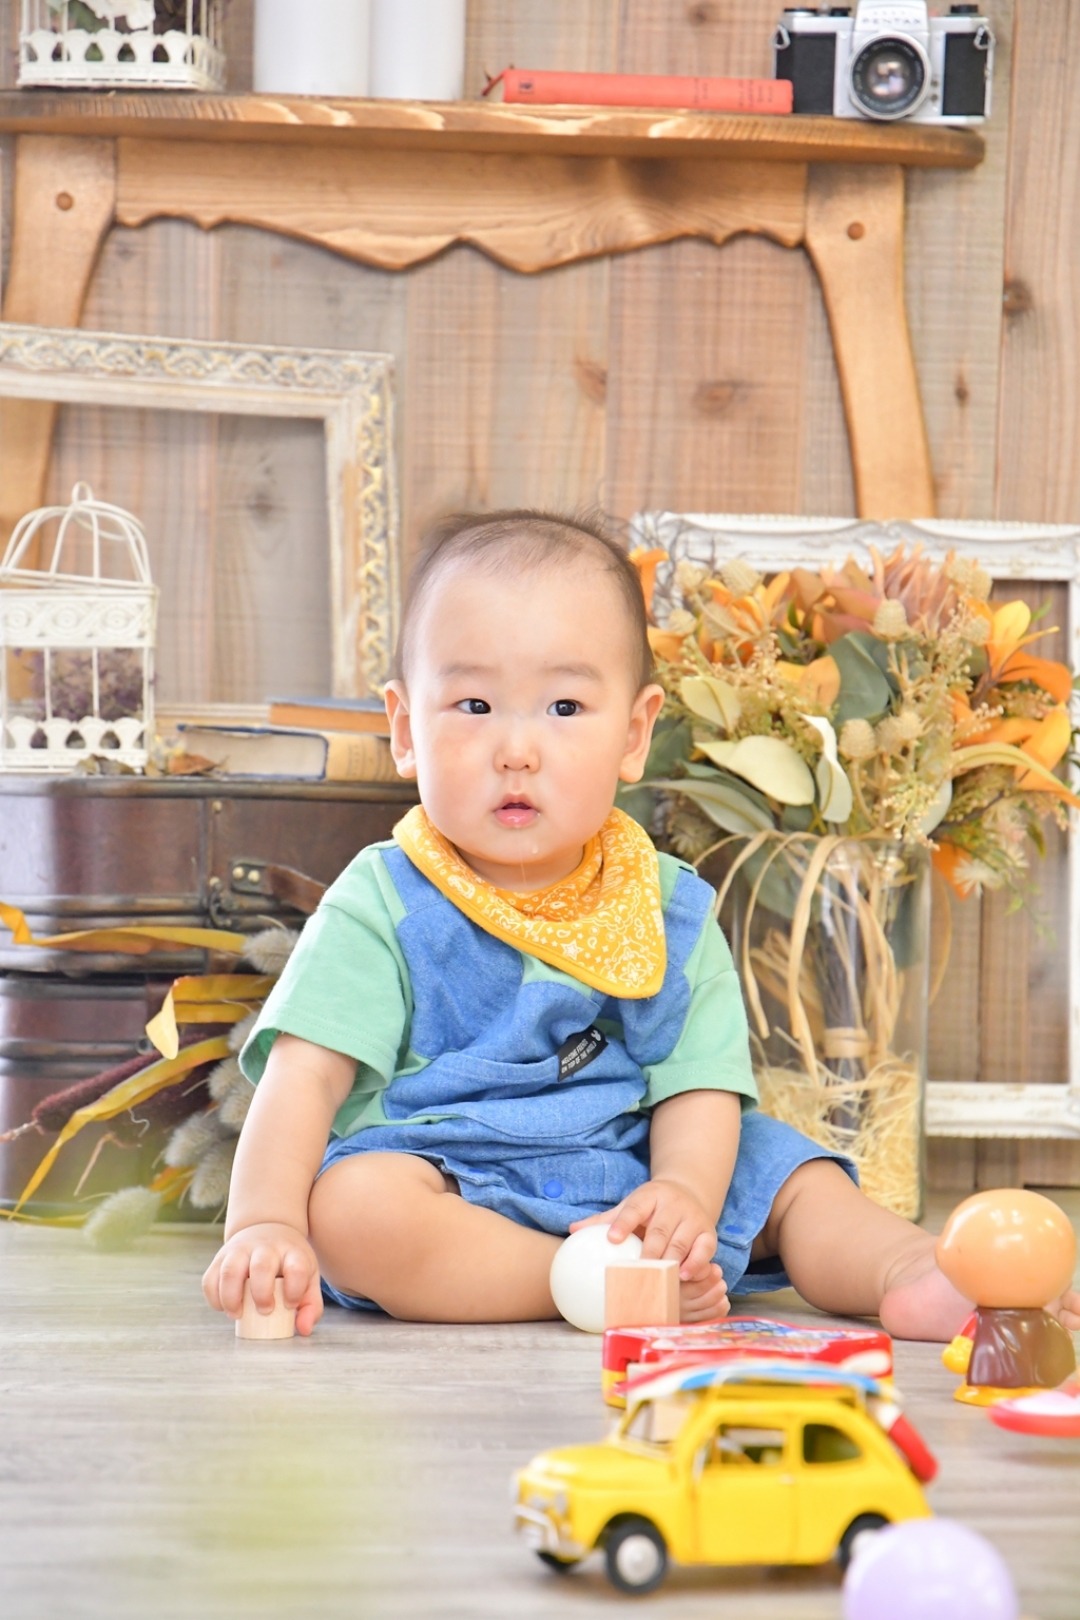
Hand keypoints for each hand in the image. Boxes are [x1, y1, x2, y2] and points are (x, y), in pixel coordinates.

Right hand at [202, 1221, 322, 1336]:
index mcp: (292, 1252)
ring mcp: (240, 1249)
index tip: (290, 1305)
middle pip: (261, 1265)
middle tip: (264, 1310)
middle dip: (261, 1293)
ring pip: (230, 1270)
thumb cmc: (288, 1262)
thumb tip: (303, 1329)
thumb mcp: (308, 1276)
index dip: (294, 1290)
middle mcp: (265, 1247)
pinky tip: (223, 1307)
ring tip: (237, 1314)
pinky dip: (214, 1297)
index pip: (296, 1268)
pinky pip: (210, 1278)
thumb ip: (311, 1305)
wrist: (267, 1230)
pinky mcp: (220, 1257)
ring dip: (231, 1297)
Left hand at [570, 1179, 729, 1323]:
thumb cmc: (651, 1206)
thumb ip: (604, 1219)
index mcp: (649, 1196)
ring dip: (670, 1262)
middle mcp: (673, 1205)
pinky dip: (696, 1264)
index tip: (611, 1239)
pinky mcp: (708, 1232)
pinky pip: (705, 1249)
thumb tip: (571, 1230)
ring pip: (681, 1243)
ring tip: (659, 1280)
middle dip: (648, 1253)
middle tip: (636, 1273)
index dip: (623, 1224)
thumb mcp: (630, 1205)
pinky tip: (684, 1276)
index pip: (634, 1209)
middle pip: (659, 1231)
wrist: (688, 1190)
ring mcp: (692, 1218)